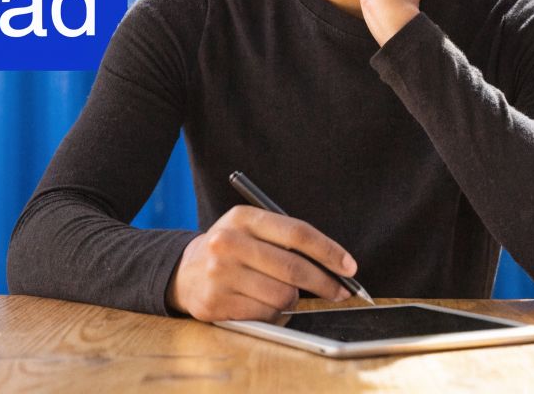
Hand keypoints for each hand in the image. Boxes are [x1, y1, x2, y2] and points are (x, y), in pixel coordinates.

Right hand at [164, 205, 358, 321]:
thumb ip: (286, 241)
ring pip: (282, 296)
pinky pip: (265, 315)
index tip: (349, 267)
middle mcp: (227, 243)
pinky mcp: (216, 303)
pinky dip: (273, 313)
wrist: (184, 272)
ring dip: (292, 300)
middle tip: (339, 291)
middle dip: (325, 283)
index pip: (296, 233)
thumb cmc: (231, 251)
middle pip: (293, 269)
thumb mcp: (251, 230)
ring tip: (280, 293)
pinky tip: (261, 303)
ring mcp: (219, 274)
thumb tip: (336, 267)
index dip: (328, 251)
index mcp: (242, 218)